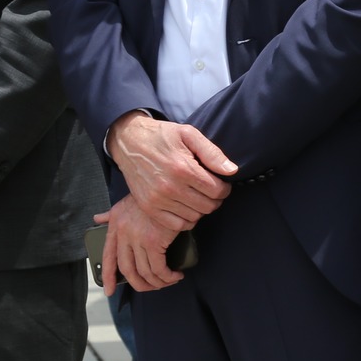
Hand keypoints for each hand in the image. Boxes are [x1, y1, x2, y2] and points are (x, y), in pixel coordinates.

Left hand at [95, 196, 180, 294]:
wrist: (165, 184)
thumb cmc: (148, 193)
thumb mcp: (123, 202)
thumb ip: (110, 214)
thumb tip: (97, 218)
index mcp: (115, 227)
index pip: (108, 257)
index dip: (108, 276)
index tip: (109, 291)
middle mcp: (123, 235)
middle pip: (128, 270)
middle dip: (140, 284)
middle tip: (152, 287)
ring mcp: (138, 239)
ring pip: (145, 272)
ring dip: (158, 282)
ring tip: (169, 280)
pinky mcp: (154, 241)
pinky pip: (159, 268)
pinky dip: (168, 276)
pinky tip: (175, 275)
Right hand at [108, 113, 234, 231]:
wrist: (129, 142)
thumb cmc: (162, 136)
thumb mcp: (189, 134)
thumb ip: (212, 153)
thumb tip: (232, 171)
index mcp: (183, 168)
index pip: (216, 190)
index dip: (225, 188)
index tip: (222, 184)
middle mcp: (170, 187)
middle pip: (207, 206)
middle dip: (216, 199)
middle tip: (212, 190)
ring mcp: (157, 200)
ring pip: (194, 216)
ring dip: (201, 208)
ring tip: (199, 196)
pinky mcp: (148, 208)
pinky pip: (176, 225)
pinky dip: (187, 220)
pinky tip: (187, 207)